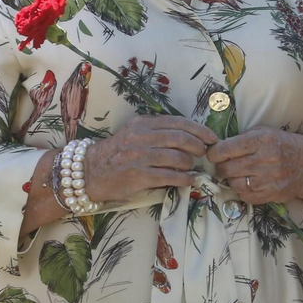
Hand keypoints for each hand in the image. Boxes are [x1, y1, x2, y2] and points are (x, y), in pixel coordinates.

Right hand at [83, 116, 216, 202]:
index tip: (212, 138)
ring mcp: (140, 156)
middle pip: (181, 138)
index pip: (178, 122)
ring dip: (190, 164)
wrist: (90, 171)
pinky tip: (189, 180)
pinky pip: (170, 176)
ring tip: (192, 167)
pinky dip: (184, 179)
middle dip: (198, 146)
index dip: (199, 130)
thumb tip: (190, 137)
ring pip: (178, 157)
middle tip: (204, 153)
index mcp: (142, 123)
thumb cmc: (118, 153)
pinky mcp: (139, 176)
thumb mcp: (135, 133)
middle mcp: (141, 137)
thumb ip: (158, 132)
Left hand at [206, 127, 302, 204]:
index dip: (213, 153)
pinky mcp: (271, 194)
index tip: (213, 154)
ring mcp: (268, 179)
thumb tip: (216, 147)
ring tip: (238, 174)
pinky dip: (242, 190)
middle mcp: (265, 159)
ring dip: (232, 179)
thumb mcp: (264, 132)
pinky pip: (245, 196)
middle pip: (226, 168)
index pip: (225, 149)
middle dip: (221, 167)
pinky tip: (248, 183)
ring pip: (234, 184)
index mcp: (261, 140)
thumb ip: (241, 138)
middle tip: (225, 165)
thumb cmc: (282, 144)